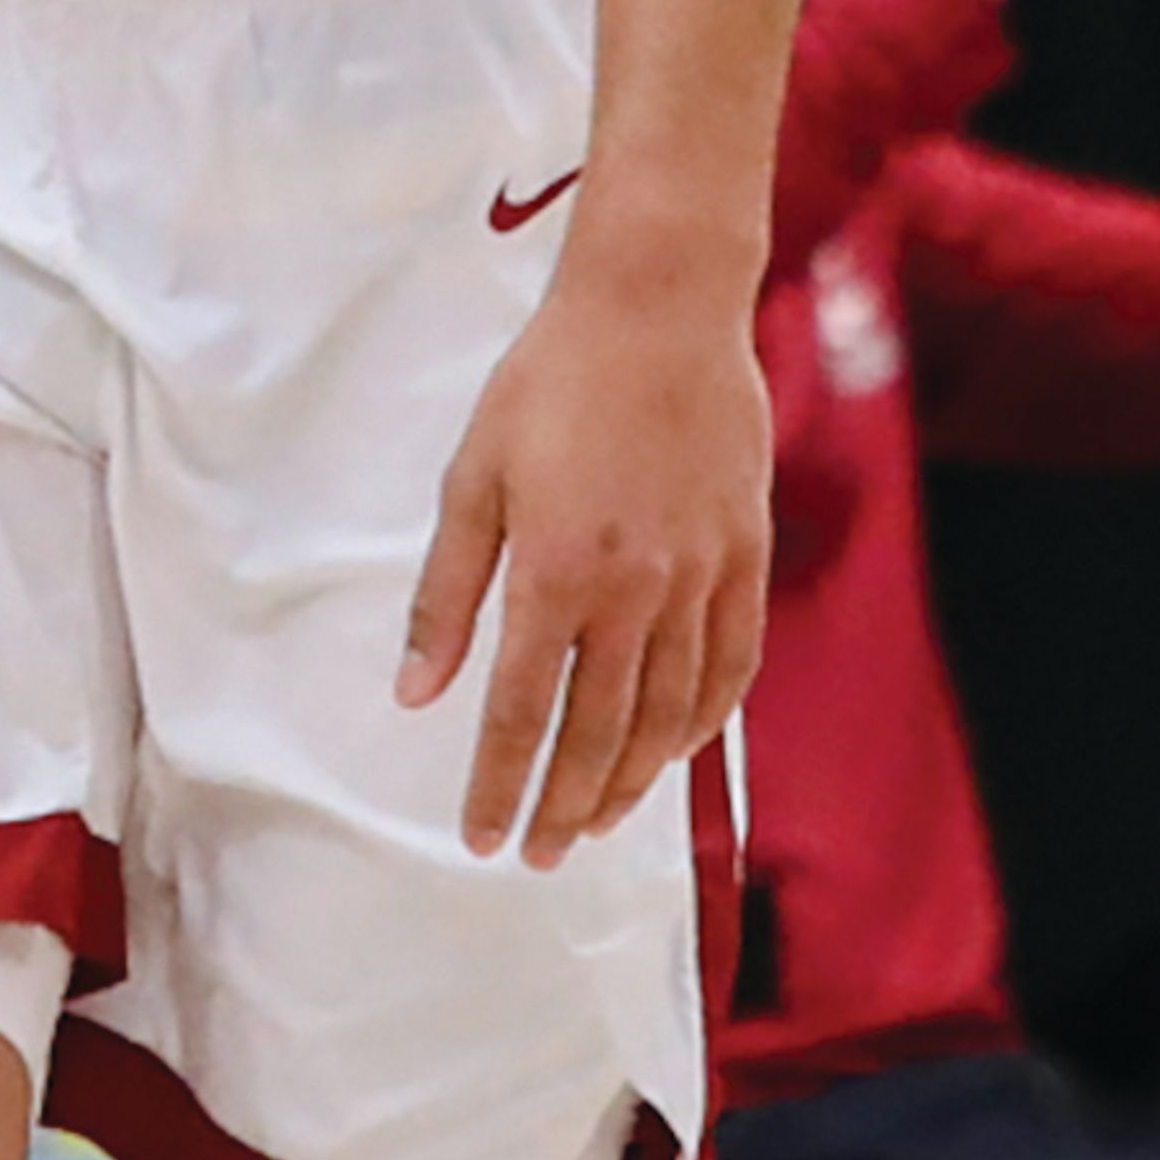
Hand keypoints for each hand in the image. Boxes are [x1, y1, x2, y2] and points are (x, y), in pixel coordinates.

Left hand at [401, 269, 770, 866]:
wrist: (658, 308)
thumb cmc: (550, 381)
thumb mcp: (472, 477)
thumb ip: (445, 594)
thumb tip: (415, 692)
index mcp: (554, 570)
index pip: (519, 712)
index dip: (499, 784)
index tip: (481, 839)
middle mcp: (634, 589)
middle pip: (598, 731)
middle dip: (563, 804)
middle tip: (538, 852)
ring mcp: (699, 576)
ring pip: (668, 714)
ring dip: (631, 781)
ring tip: (596, 821)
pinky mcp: (744, 557)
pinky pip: (730, 666)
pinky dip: (703, 723)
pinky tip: (677, 752)